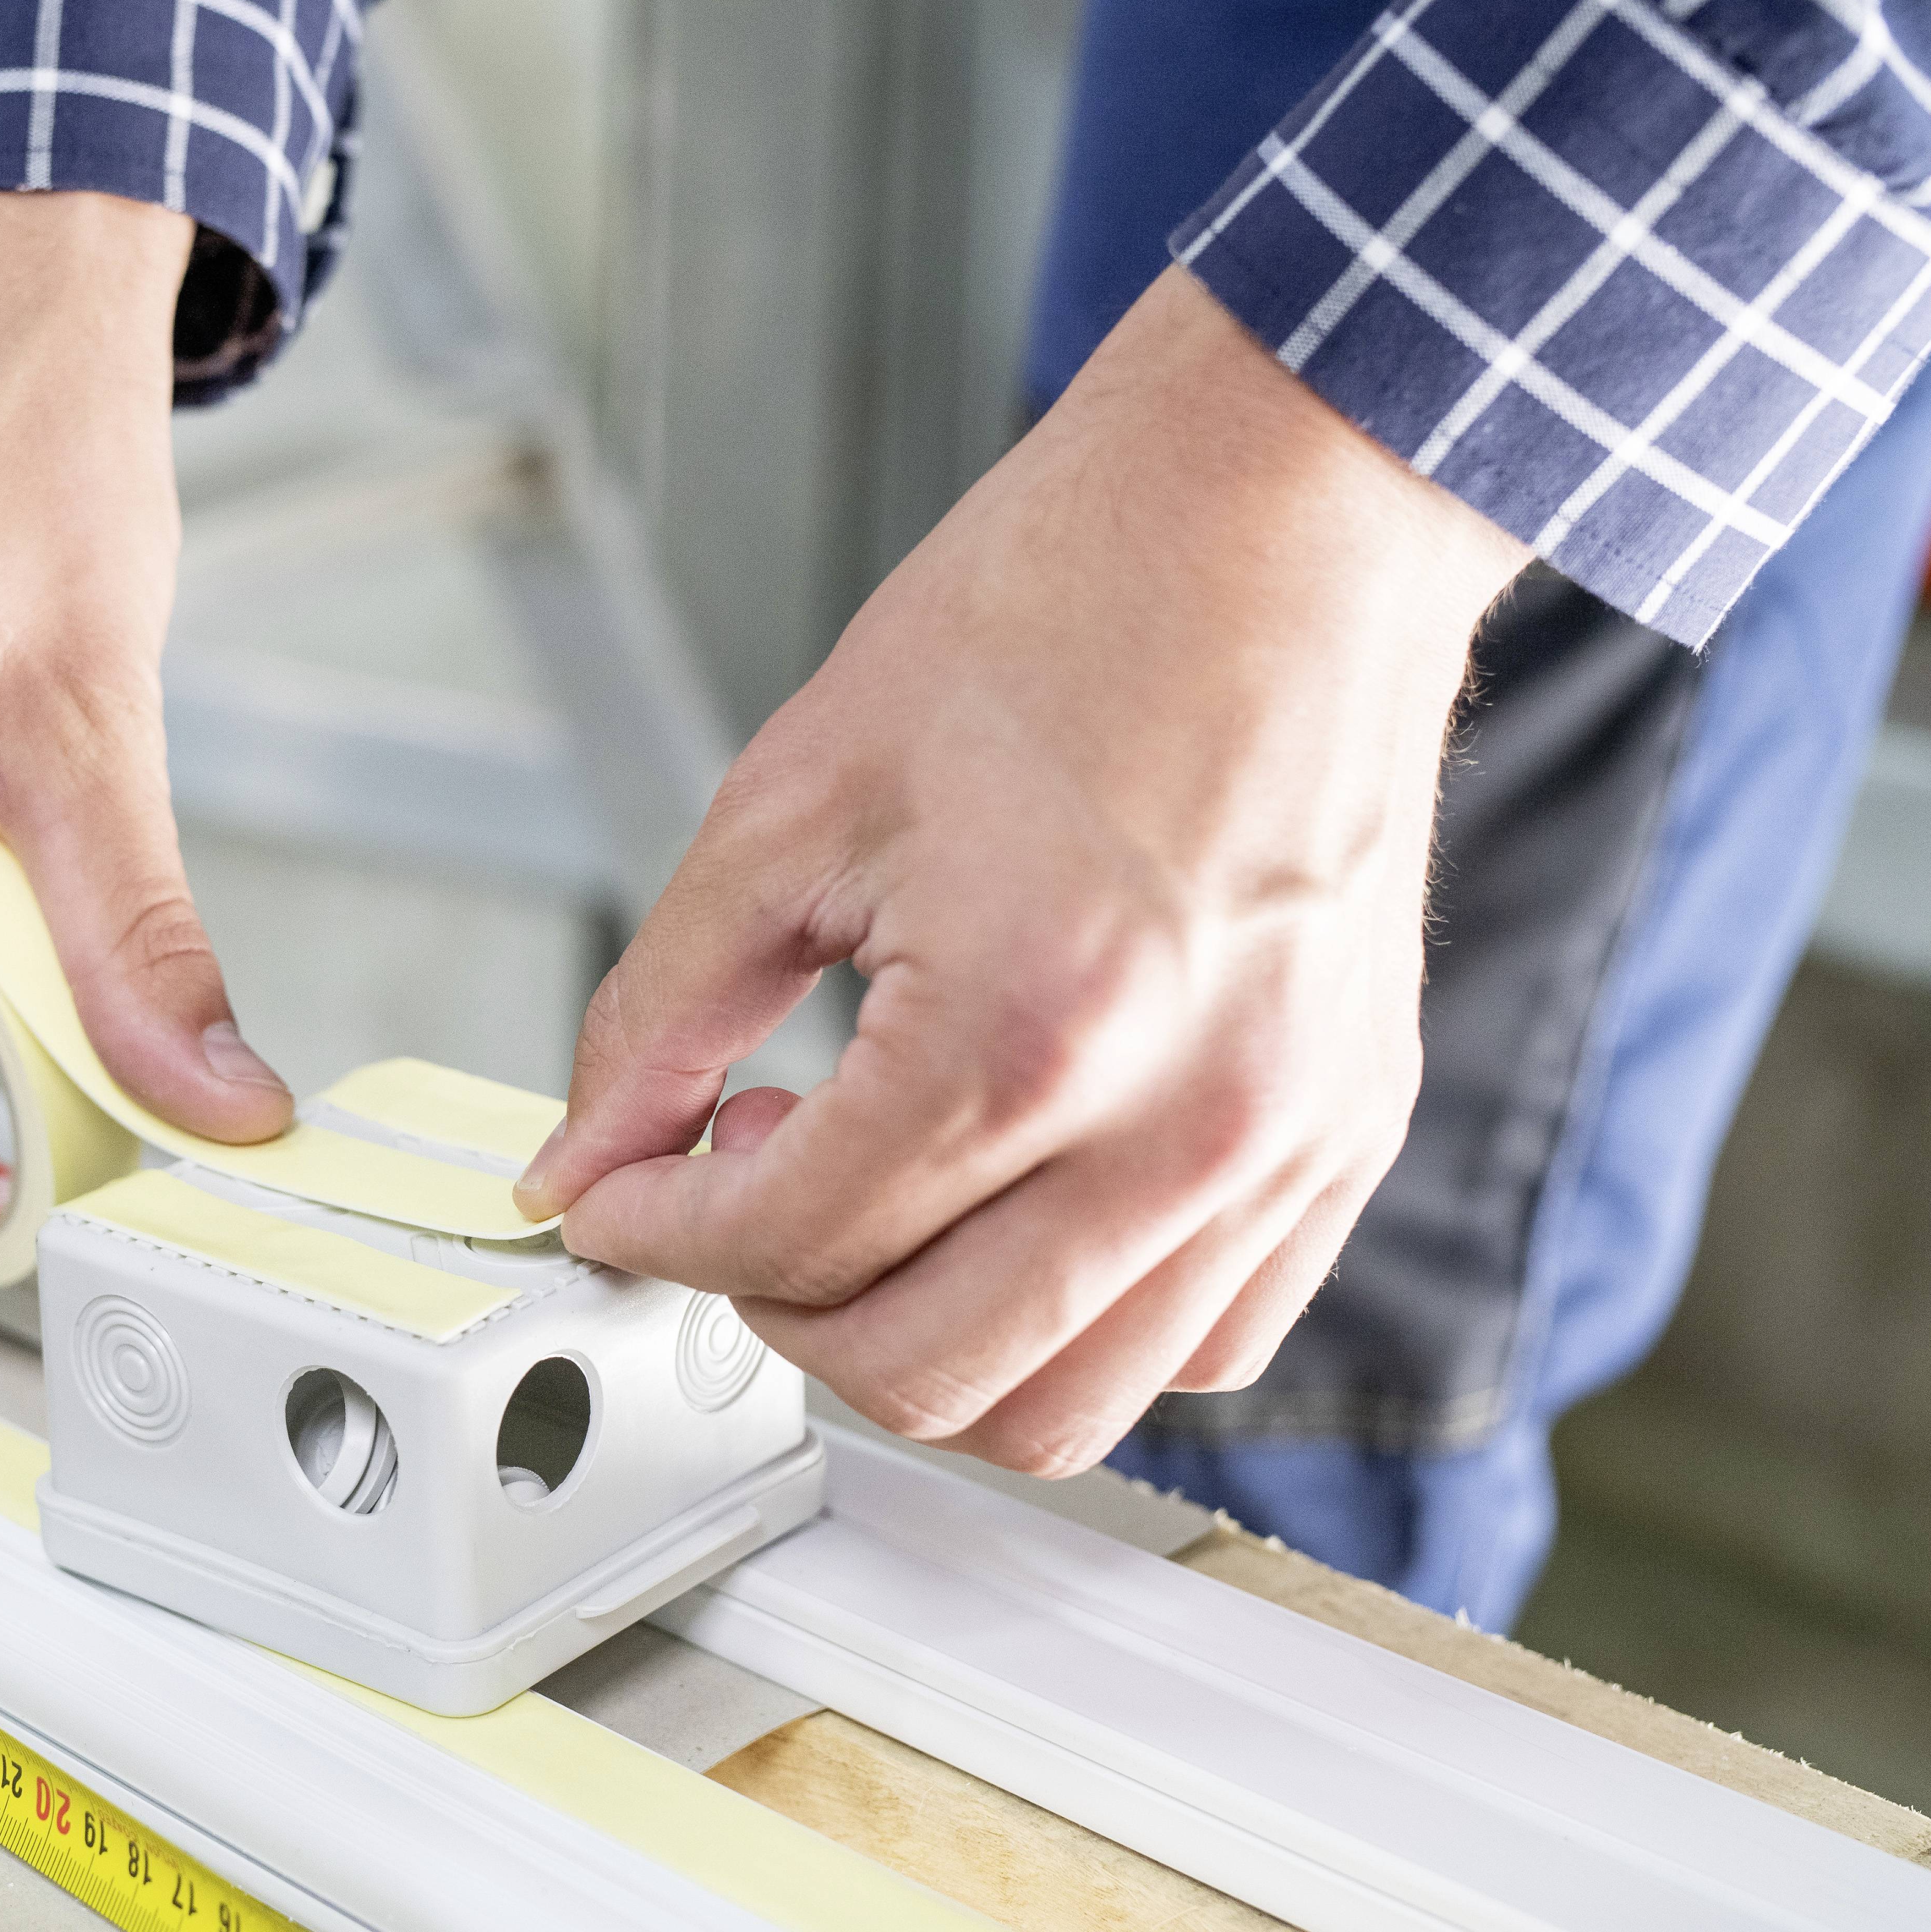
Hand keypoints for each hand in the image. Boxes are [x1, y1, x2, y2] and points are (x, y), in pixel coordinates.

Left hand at [515, 270, 1526, 1475]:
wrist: (1274, 522)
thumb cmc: (1061, 614)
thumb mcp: (793, 806)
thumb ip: (661, 1013)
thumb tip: (584, 1157)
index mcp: (1032, 1027)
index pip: (790, 1243)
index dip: (655, 1234)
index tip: (615, 1197)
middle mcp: (1180, 1123)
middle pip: (921, 1373)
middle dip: (774, 1307)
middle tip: (734, 1192)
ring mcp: (1283, 1146)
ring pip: (1064, 1409)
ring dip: (921, 1348)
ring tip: (870, 1196)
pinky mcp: (1347, 1139)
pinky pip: (1202, 1348)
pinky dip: (1076, 1330)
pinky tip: (1006, 1207)